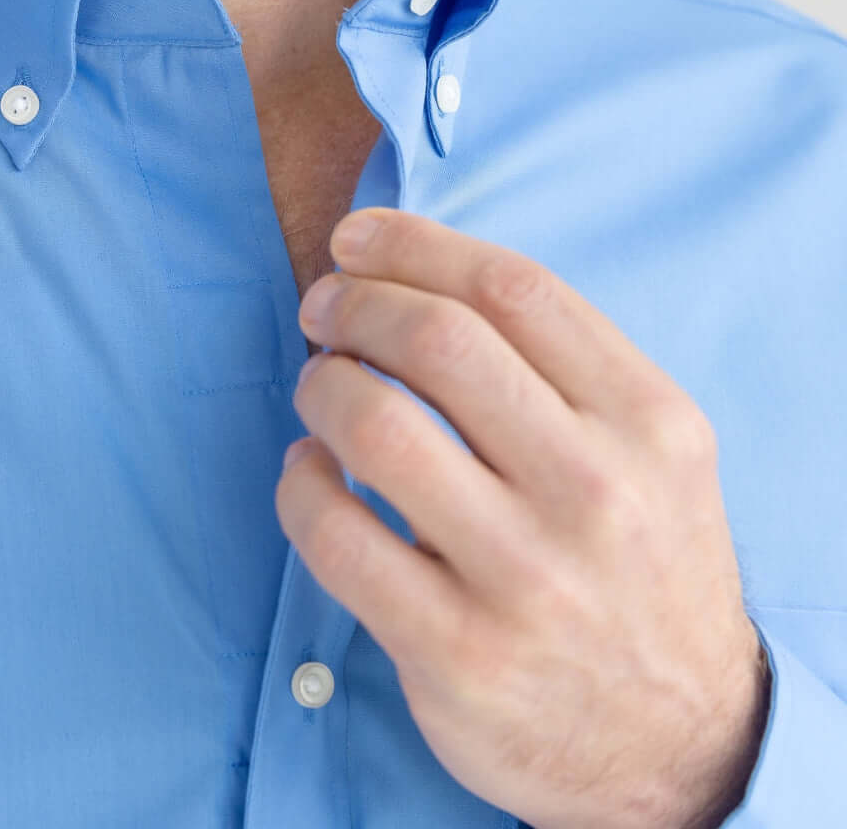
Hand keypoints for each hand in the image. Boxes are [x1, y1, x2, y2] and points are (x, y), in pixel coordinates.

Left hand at [275, 208, 770, 828]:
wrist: (682, 741)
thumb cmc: (644, 571)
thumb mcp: (651, 457)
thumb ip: (561, 369)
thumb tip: (415, 282)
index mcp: (649, 424)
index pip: (513, 289)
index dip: (414, 245)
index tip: (356, 240)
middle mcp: (597, 493)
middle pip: (438, 342)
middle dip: (355, 304)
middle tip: (322, 310)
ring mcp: (525, 577)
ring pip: (376, 428)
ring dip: (322, 386)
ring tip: (319, 388)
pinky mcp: (455, 651)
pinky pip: (334, 534)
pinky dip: (299, 482)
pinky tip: (308, 472)